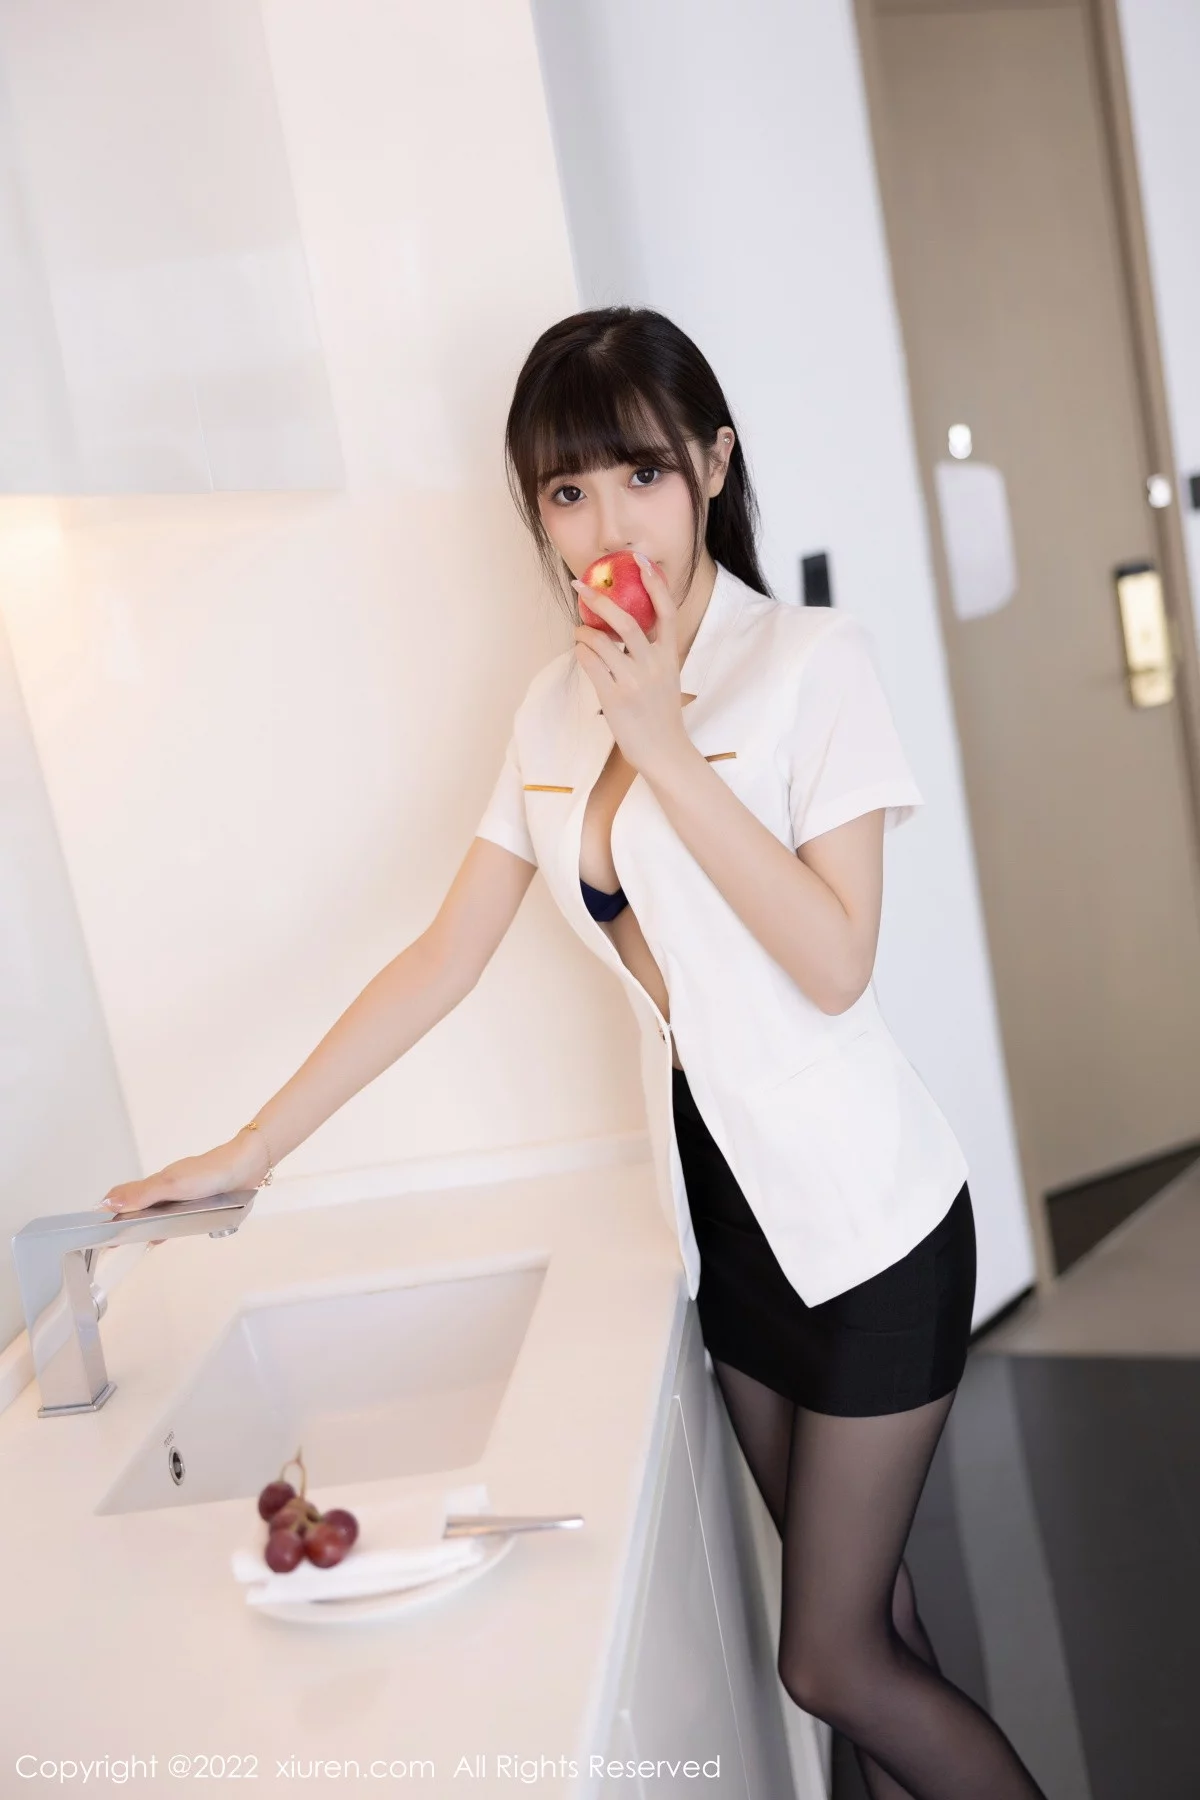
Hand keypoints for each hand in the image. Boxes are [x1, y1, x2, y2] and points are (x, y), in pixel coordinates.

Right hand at [97, 1132, 268, 1243]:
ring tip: (133, 1243)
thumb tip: (108, 1204)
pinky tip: (164, 1238)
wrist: (246, 1166)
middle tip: (112, 1243)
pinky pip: (177, 1217)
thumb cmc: (210, 1173)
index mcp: (156, 1184)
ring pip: (157, 1213)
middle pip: (138, 1207)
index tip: (96, 1232)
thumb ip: (141, 1196)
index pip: (123, 1198)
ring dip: (146, 1226)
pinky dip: (167, 1228)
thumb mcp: (171, 1186)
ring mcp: (183, 1196)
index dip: (109, 1213)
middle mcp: (167, 1189)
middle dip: (124, 1223)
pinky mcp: (200, 1203)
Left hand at [571, 552, 691, 776]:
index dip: (654, 583)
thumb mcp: (666, 679)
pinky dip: (581, 652)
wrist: (664, 751)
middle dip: (602, 600)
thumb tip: (621, 632)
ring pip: (602, 642)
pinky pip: (591, 664)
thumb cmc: (661, 714)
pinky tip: (580, 651)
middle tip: (582, 586)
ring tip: (580, 631)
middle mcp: (653, 666)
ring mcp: (634, 682)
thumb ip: (651, 655)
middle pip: (628, 622)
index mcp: (669, 658)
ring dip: (584, 632)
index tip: (640, 560)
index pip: (667, 612)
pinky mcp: (615, 698)